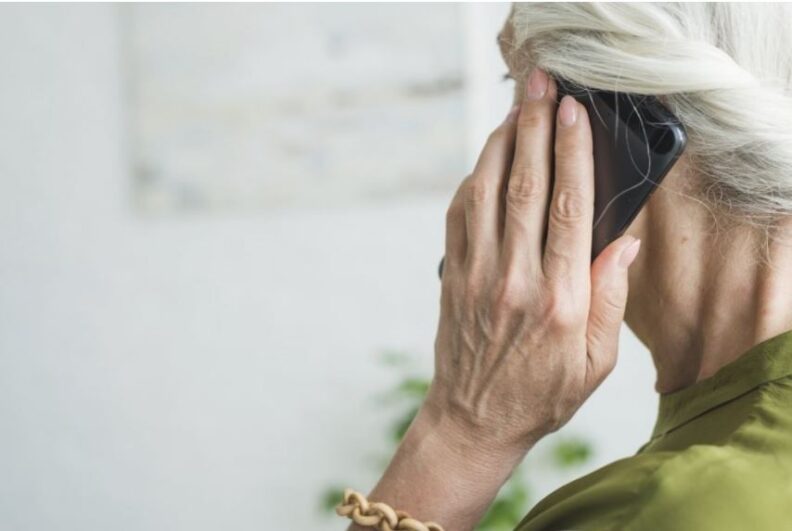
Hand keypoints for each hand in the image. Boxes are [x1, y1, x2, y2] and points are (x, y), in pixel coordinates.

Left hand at [423, 68, 641, 458]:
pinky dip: (472, 181)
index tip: (574, 113)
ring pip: (485, 193)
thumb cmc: (541, 393)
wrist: (474, 419)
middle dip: (533, 128)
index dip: (571, 153)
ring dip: (500, 143)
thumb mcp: (596, 362)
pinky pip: (458, 216)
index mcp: (560, 300)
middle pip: (524, 187)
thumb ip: (610, 300)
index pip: (567, 209)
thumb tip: (622, 243)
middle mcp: (514, 281)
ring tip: (515, 108)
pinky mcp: (451, 277)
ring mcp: (475, 276)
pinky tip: (486, 159)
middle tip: (541, 87)